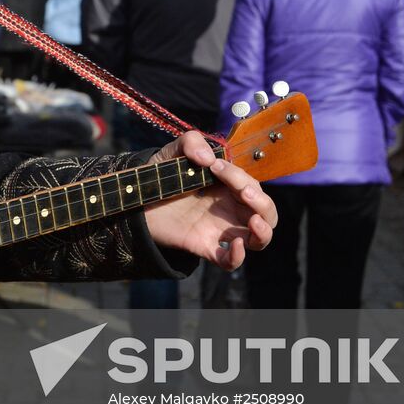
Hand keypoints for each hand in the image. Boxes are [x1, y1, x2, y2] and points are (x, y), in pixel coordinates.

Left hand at [142, 131, 276, 270]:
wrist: (137, 197)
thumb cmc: (162, 172)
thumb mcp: (175, 150)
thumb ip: (192, 142)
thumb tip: (209, 158)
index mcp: (229, 186)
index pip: (251, 184)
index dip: (240, 177)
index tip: (216, 167)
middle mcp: (230, 208)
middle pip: (266, 212)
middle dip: (263, 203)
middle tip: (243, 193)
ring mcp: (219, 228)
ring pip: (258, 238)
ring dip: (264, 231)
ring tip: (255, 222)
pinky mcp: (204, 246)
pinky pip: (228, 261)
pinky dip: (237, 258)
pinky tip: (234, 245)